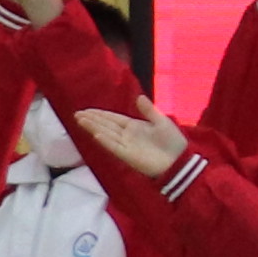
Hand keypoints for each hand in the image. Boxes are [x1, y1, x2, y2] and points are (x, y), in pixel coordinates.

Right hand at [66, 101, 189, 182]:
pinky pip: (115, 147)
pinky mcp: (129, 156)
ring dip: (93, 127)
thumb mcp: (161, 121)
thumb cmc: (173, 142)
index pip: (112, 119)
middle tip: (76, 113)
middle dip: (91, 119)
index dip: (99, 114)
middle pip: (105, 126)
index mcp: (134, 126)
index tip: (85, 110)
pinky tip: (96, 134)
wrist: (180, 160)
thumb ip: (149, 111)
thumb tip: (139, 97)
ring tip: (80, 119)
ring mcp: (126, 146)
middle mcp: (127, 135)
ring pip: (106, 134)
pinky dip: (106, 141)